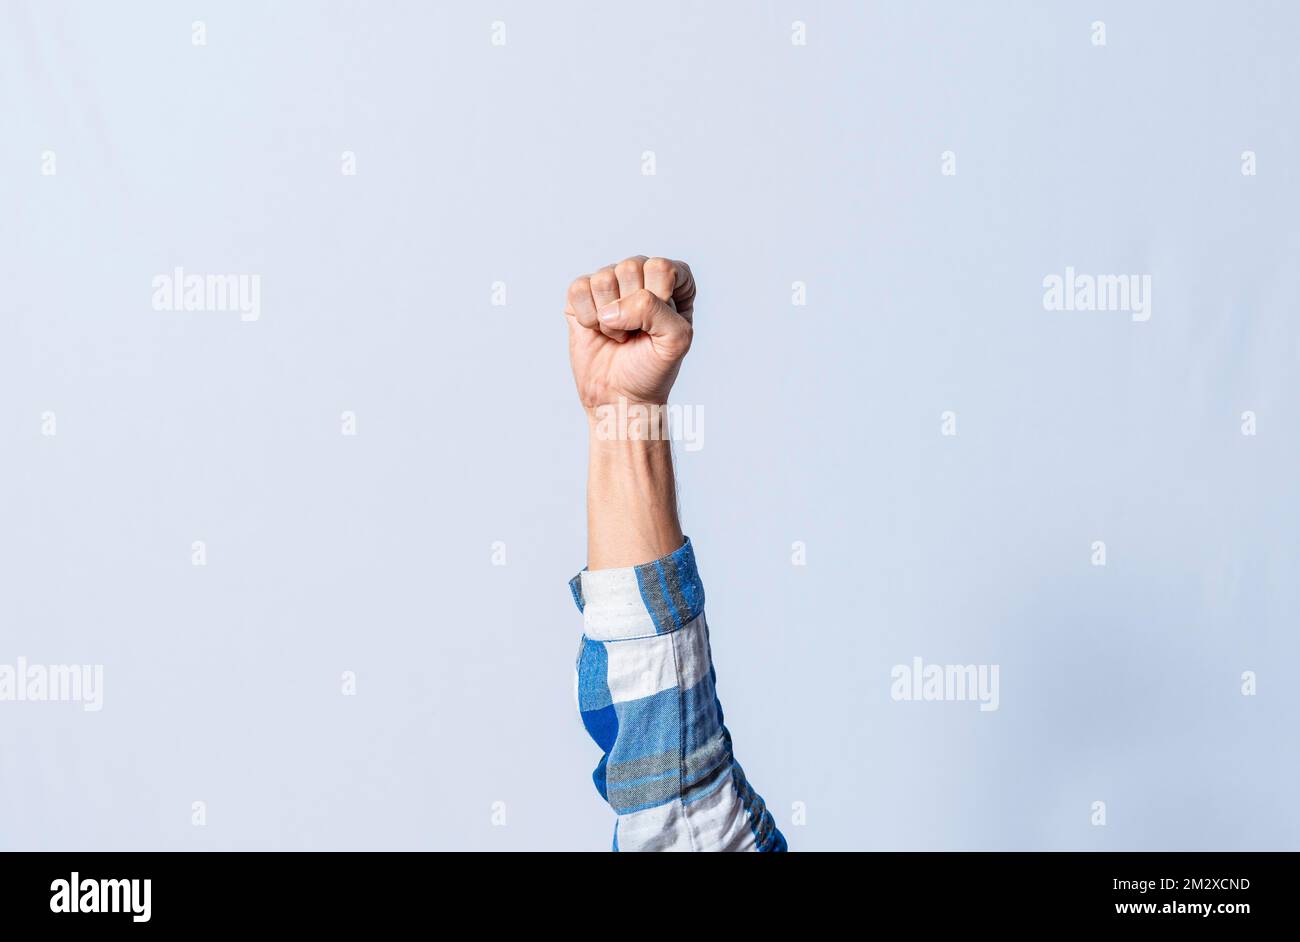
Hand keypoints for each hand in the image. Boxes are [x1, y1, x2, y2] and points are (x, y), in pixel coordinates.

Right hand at [565, 255, 694, 409]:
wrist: (620, 396)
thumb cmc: (652, 369)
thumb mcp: (675, 341)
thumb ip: (655, 311)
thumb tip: (610, 309)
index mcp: (671, 281)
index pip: (662, 267)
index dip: (659, 299)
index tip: (660, 326)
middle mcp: (640, 276)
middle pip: (631, 267)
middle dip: (632, 311)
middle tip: (636, 333)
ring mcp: (610, 285)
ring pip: (603, 278)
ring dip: (610, 319)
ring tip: (618, 334)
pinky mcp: (582, 296)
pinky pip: (579, 289)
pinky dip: (587, 317)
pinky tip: (597, 330)